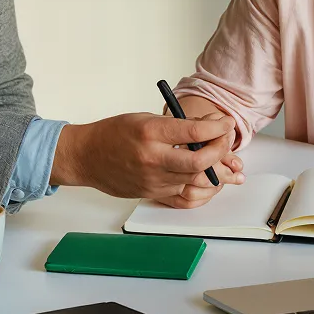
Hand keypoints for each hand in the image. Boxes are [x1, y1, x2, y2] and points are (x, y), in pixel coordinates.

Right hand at [50, 112, 236, 199]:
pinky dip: (200, 186)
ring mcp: (153, 180)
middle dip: (220, 149)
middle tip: (225, 138)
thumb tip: (208, 126)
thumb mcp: (145, 118)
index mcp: (150, 133)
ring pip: (196, 180)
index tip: (226, 122)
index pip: (194, 131)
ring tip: (223, 158)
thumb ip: (176, 124)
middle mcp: (153, 158)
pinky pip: (185, 195)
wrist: (87, 156)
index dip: (217, 127)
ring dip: (215, 169)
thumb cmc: (113, 134)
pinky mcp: (154, 194)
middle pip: (199, 161)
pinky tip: (208, 176)